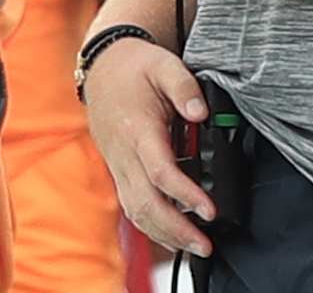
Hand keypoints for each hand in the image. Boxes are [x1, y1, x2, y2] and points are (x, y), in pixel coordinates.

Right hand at [83, 38, 214, 256]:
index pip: (160, 171)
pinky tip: (172, 235)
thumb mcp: (164, 65)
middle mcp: (124, 154)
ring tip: (194, 245)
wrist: (103, 69)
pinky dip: (152, 226)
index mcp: (137, 129)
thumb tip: (201, 113)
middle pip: (146, 203)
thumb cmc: (135, 68)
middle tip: (206, 244)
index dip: (185, 195)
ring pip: (137, 211)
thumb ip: (185, 87)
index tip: (209, 210)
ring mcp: (119, 166)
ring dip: (165, 234)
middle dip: (176, 229)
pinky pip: (132, 206)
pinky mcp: (120, 171)